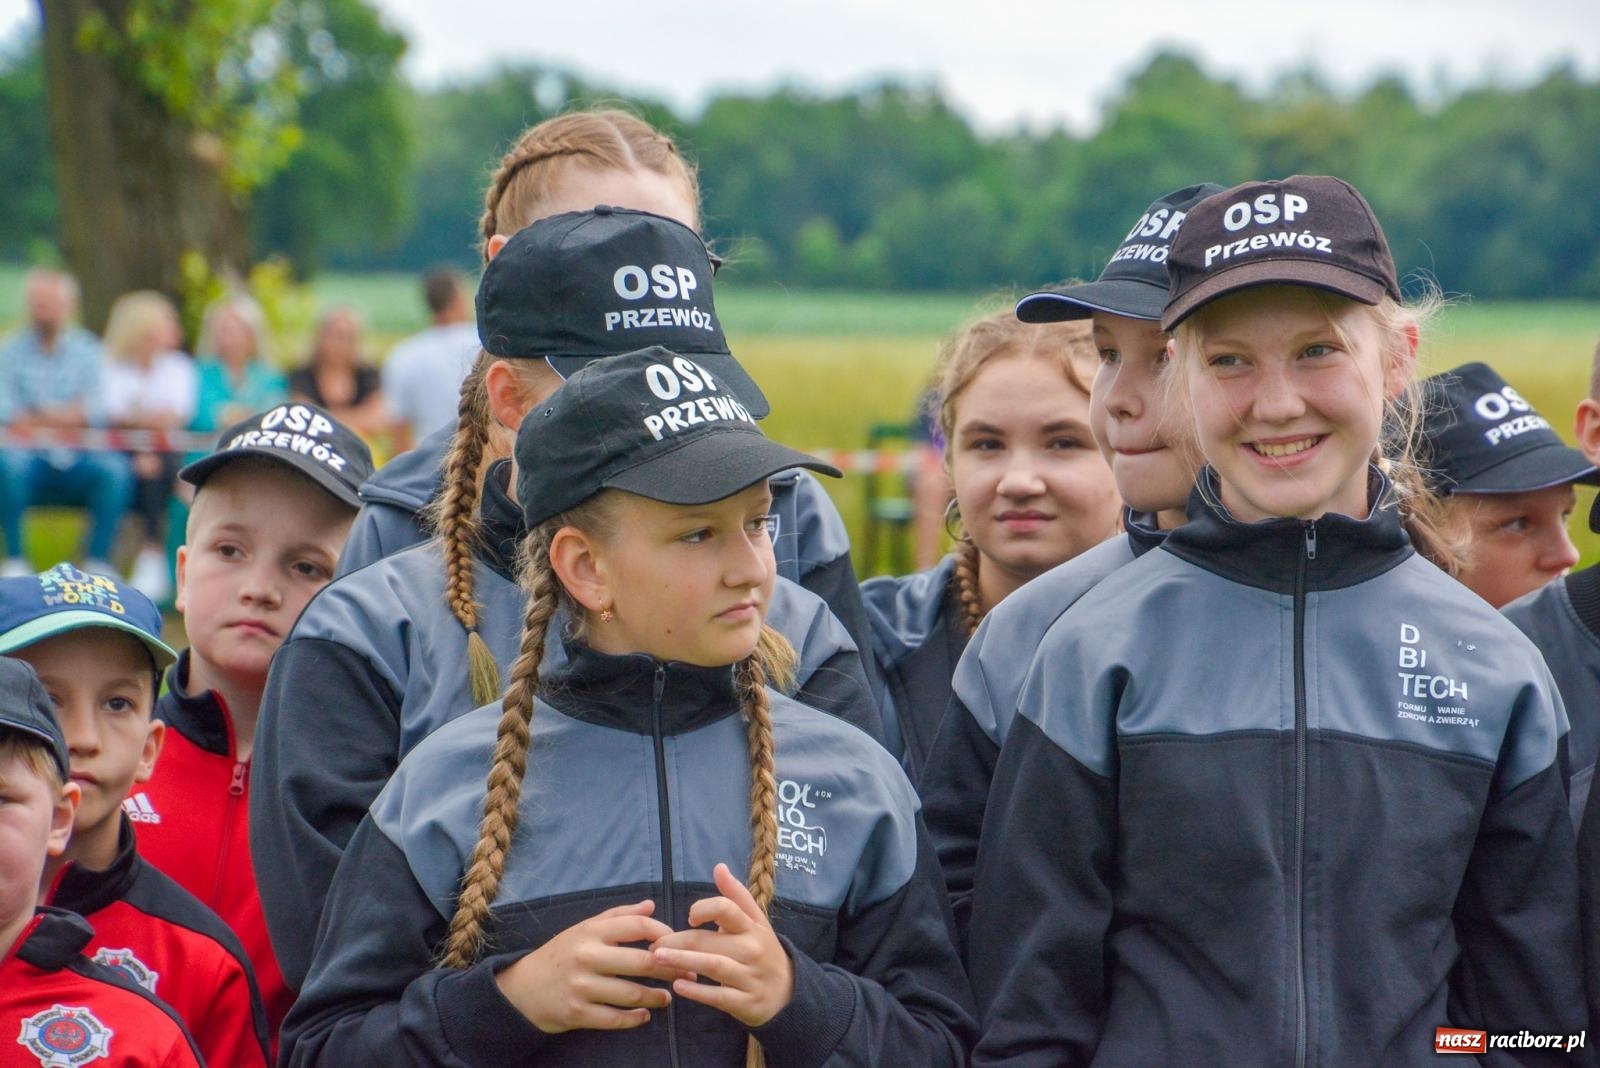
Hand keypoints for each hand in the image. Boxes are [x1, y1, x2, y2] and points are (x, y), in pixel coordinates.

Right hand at [493, 900, 693, 1033]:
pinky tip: (644, 1015)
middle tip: (688, 974)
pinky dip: (635, 1019)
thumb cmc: (560, 954)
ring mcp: (582, 986)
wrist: (521, 988)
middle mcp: (587, 956)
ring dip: (656, 997)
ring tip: (667, 997)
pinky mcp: (577, 1013)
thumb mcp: (584, 928)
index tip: (677, 943)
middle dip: (671, 969)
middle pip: (642, 962)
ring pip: (632, 993)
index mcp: (591, 931)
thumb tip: (651, 904)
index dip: (664, 934)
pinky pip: (615, 1019)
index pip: (639, 926)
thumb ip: (619, 916)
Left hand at [651, 863, 793, 1027]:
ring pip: (711, 966)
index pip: (726, 909)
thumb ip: (736, 895)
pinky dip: (697, 991)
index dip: (703, 908)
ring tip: (657, 959)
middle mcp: (751, 950)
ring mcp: (748, 977)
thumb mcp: (757, 922)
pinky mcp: (744, 1002)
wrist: (788, 992)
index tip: (690, 917)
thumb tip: (718, 867)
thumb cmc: (764, 951)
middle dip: (676, 941)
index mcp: (752, 927)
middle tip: (653, 945)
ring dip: (681, 961)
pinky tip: (678, 986)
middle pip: (708, 941)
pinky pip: (718, 996)